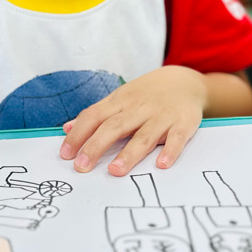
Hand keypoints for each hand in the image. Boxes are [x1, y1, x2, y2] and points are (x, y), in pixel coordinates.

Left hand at [59, 66, 206, 174]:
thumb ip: (96, 114)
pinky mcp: (183, 124)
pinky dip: (170, 151)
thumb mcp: (120, 98)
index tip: (66, 154)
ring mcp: (161, 116)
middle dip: (96, 146)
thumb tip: (68, 129)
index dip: (79, 134)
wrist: (185, 81)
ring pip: (143, 135)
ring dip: (129, 153)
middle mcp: (139, 108)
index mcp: (120, 102)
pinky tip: (161, 164)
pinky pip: (177, 138)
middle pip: (114, 127)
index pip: (94, 116)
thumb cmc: (147, 94)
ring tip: (115, 170)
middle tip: (81, 166)